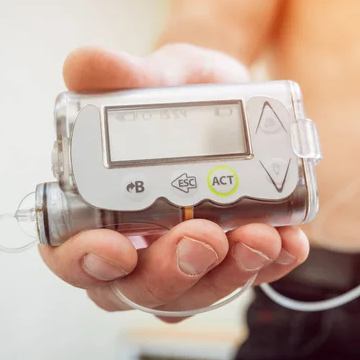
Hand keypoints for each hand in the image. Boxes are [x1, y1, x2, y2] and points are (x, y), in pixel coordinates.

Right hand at [39, 43, 309, 322]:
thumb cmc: (174, 96)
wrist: (225, 98)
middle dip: (172, 271)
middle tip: (204, 237)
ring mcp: (184, 261)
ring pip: (194, 294)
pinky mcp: (229, 261)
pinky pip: (248, 277)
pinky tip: (288, 240)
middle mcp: (135, 249)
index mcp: (94, 211)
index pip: (71, 255)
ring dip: (229, 274)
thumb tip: (84, 65)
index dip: (85, 262)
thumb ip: (120, 75)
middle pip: (138, 288)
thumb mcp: (153, 78)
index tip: (116, 248)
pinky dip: (270, 265)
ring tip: (261, 237)